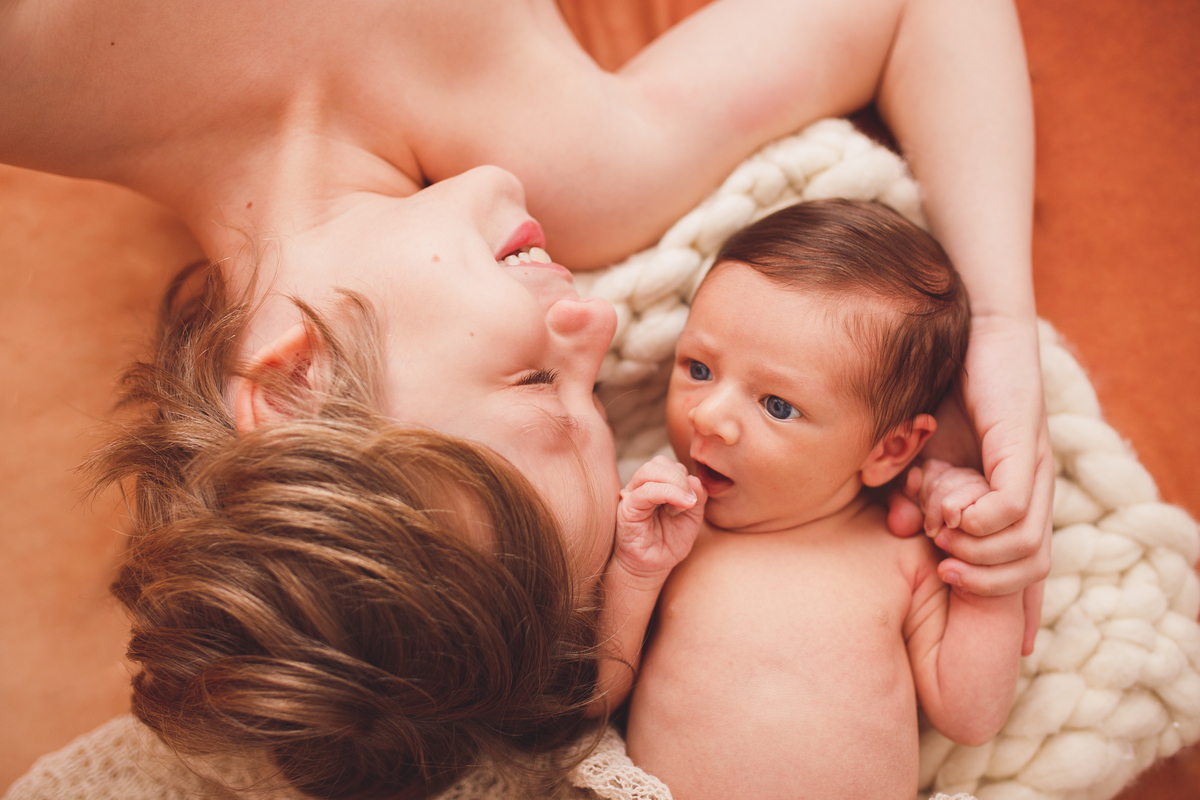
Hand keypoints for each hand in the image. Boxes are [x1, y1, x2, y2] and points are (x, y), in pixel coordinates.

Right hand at [614, 456, 705, 579]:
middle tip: (691, 499)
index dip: (686, 477)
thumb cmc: (668, 544)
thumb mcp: (691, 519)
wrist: (651, 568)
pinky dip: (666, 493)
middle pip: (659, 463)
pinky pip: (645, 492)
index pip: (669, 466)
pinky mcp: (627, 509)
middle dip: (680, 476)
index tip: (695, 499)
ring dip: (674, 482)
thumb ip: (697, 498)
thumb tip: (695, 479)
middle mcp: (642, 487)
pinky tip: (680, 507)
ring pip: (650, 470)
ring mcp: (632, 496)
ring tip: (685, 503)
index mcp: (656, 486)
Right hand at [887, 316, 1052, 654]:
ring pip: (1024, 546)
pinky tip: (947, 505)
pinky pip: (1009, 511)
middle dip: (985, 587)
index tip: (1006, 650)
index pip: (1028, 565)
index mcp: (1012, 490)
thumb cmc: (939, 379)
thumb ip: (914, 489)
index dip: (1017, 608)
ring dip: (975, 550)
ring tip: (938, 532)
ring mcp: (1033, 467)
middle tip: (941, 572)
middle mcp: (1034, 485)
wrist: (965, 317)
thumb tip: (897, 530)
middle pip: (1032, 568)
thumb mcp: (920, 449)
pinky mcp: (1024, 445)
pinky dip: (977, 520)